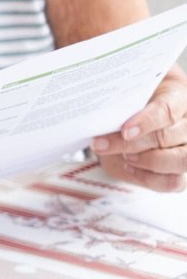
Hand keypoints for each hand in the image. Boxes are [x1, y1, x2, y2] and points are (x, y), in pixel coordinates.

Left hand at [92, 73, 186, 191]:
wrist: (132, 118)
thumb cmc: (133, 102)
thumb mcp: (127, 97)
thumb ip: (121, 103)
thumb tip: (100, 115)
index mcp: (179, 97)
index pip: (168, 110)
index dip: (147, 121)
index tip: (124, 131)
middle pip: (167, 137)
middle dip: (131, 144)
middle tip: (102, 144)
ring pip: (180, 161)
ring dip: (146, 161)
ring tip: (124, 156)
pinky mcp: (180, 171)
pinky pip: (173, 182)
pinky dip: (148, 177)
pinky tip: (129, 167)